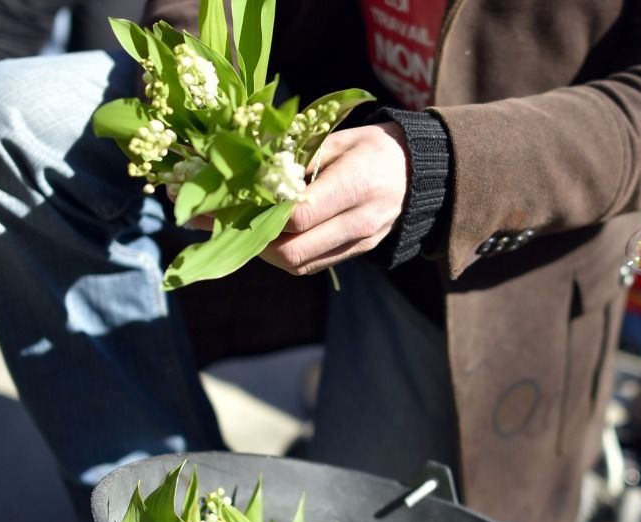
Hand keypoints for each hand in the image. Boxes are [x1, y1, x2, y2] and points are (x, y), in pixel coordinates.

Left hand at [187, 122, 408, 274]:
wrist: (420, 173)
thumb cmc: (374, 147)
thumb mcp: (338, 139)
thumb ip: (297, 156)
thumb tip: (250, 170)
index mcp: (356, 185)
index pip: (298, 215)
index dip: (259, 212)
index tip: (226, 199)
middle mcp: (359, 221)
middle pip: (293, 251)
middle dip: (251, 240)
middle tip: (220, 221)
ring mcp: (358, 242)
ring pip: (298, 264)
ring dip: (264, 251)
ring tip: (237, 228)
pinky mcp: (355, 253)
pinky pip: (311, 263)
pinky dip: (283, 253)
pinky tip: (265, 234)